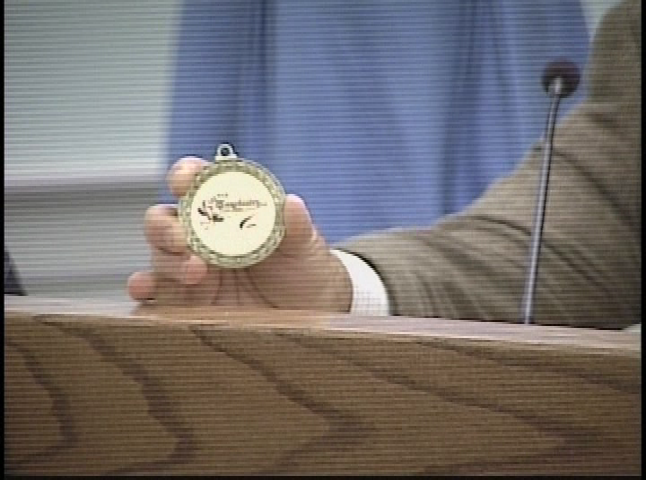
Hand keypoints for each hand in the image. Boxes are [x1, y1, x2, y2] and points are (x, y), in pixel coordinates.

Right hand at [127, 156, 352, 311]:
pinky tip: (145, 292)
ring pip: (159, 257)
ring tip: (195, 272)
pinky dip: (145, 292)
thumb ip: (297, 227)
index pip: (198, 184)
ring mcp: (191, 271)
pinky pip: (157, 297)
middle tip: (184, 239)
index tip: (184, 179)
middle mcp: (202, 237)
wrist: (311, 315)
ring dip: (167, 261)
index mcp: (228, 212)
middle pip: (164, 221)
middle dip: (166, 226)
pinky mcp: (187, 304)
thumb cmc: (305, 270)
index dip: (186, 175)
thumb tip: (292, 203)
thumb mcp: (306, 248)